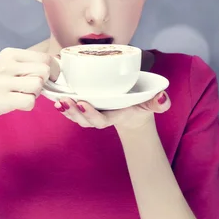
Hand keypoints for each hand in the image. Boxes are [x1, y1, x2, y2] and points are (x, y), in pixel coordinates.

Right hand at [0, 47, 53, 126]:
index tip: (44, 78)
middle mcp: (6, 64)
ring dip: (34, 94)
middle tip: (30, 88)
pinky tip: (16, 104)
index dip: (50, 69)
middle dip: (43, 82)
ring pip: (38, 85)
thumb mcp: (4, 66)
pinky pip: (30, 101)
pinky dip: (27, 105)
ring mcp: (3, 82)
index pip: (44, 57)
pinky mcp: (3, 99)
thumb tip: (54, 66)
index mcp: (9, 53)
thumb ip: (25, 64)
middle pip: (44, 70)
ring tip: (21, 95)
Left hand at [53, 90, 170, 130]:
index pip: (102, 119)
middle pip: (85, 120)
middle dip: (75, 112)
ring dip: (67, 110)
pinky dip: (63, 106)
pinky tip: (55, 99)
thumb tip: (162, 98)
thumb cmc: (141, 104)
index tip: (83, 102)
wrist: (133, 108)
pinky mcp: (86, 107)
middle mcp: (101, 116)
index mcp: (115, 116)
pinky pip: (72, 110)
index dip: (91, 114)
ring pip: (76, 116)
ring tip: (59, 101)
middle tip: (66, 101)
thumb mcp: (152, 103)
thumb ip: (159, 103)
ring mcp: (92, 113)